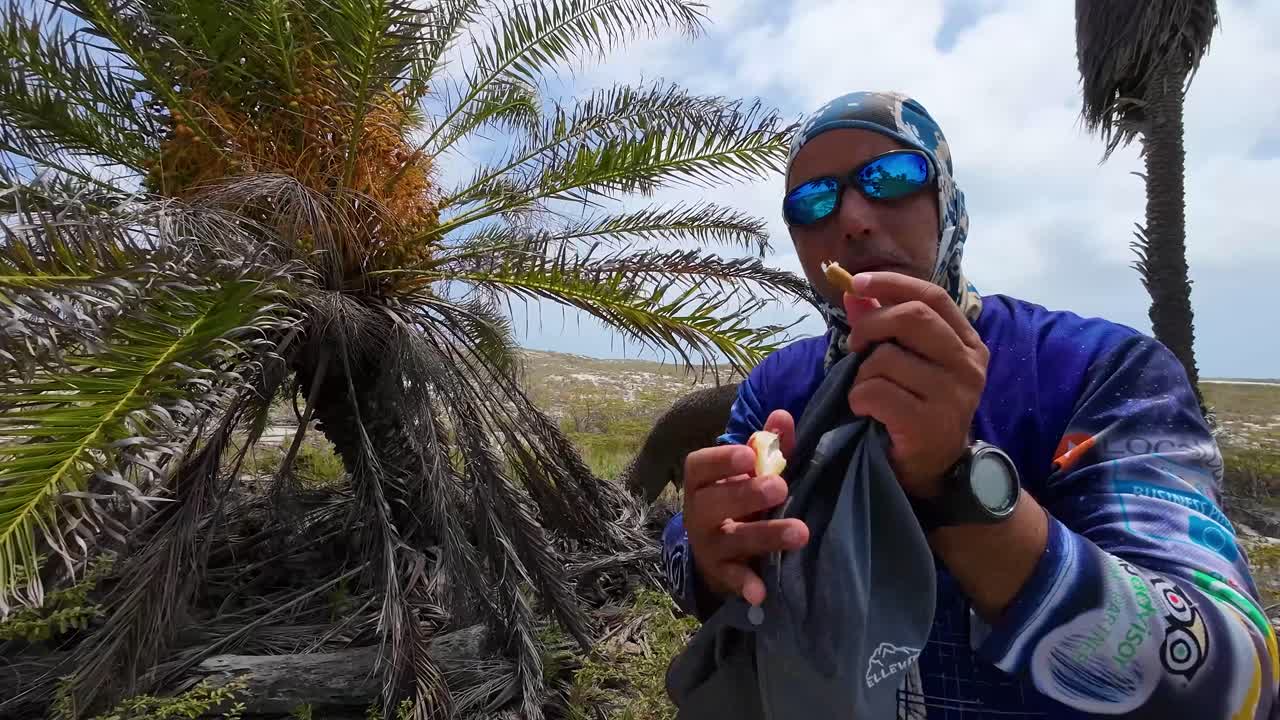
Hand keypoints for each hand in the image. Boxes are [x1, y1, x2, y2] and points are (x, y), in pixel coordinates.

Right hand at [682, 409, 809, 605]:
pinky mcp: (722, 573)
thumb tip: (782, 415)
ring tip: (800, 532)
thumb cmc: (737, 500)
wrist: (715, 552)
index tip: (749, 456)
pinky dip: (745, 585)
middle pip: (714, 502)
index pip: (700, 466)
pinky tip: (761, 591)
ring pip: (732, 539)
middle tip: (780, 487)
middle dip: (746, 494)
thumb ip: (767, 446)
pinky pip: (732, 579)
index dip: (721, 460)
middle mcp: (699, 513)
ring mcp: (709, 544)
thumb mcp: (749, 474)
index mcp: (702, 482)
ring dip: (765, 535)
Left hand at [844, 271, 988, 498]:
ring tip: (868, 391)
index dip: (892, 283)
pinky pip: (876, 392)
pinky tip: (865, 410)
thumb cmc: (918, 408)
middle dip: (871, 325)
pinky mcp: (929, 423)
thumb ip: (886, 326)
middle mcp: (969, 365)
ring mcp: (953, 395)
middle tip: (854, 344)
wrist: (935, 469)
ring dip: (861, 373)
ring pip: (886, 358)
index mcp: (968, 343)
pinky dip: (859, 398)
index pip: (932, 296)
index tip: (858, 283)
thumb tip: (854, 293)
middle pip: (913, 318)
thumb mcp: (908, 362)